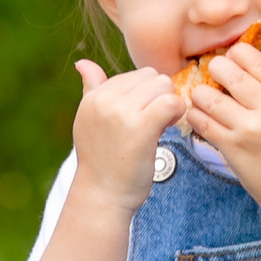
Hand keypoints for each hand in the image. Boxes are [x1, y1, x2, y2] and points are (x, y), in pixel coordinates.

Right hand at [68, 60, 181, 212]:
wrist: (102, 196)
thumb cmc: (102, 162)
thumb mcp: (89, 121)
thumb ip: (91, 89)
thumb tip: (82, 63)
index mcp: (94, 96)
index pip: (136, 75)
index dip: (146, 95)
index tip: (142, 118)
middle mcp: (105, 100)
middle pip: (152, 77)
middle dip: (159, 97)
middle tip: (153, 123)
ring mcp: (122, 112)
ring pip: (164, 86)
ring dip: (169, 105)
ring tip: (159, 127)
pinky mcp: (141, 126)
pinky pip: (172, 102)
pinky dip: (177, 113)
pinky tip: (168, 128)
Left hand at [180, 34, 260, 217]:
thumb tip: (241, 69)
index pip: (257, 61)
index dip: (237, 54)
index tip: (230, 58)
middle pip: (229, 73)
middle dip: (214, 68)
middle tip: (211, 73)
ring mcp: (249, 129)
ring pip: (209, 97)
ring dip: (199, 94)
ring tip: (201, 97)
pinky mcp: (232, 149)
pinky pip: (202, 123)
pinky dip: (195, 116)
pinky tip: (199, 116)